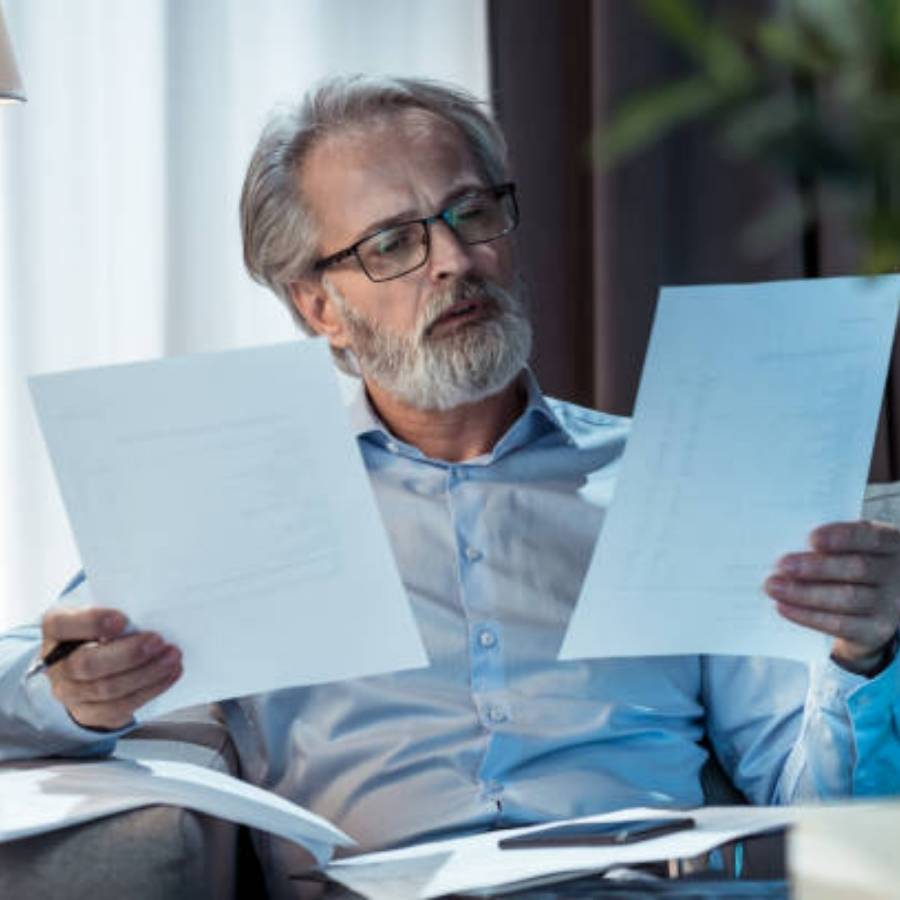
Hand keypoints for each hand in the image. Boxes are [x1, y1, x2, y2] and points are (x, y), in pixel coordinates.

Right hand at [40, 607, 181, 730]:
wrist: (93, 662)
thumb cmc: (103, 628)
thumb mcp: (103, 610)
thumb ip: (119, 608)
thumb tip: (152, 610)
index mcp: (56, 630)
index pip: (62, 625)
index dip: (92, 622)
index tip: (123, 619)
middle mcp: (57, 664)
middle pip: (87, 664)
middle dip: (128, 654)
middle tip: (158, 641)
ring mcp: (70, 692)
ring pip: (107, 689)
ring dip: (146, 673)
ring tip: (173, 657)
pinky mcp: (89, 713)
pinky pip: (120, 706)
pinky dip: (150, 689)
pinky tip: (170, 674)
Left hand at [764, 521, 899, 674]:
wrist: (872, 609)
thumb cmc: (850, 565)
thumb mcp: (850, 549)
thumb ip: (828, 545)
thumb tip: (787, 542)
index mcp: (890, 545)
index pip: (870, 537)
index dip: (842, 537)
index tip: (812, 538)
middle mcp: (895, 574)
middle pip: (858, 568)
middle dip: (817, 567)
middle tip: (782, 565)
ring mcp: (889, 605)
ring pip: (848, 598)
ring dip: (805, 593)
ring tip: (774, 587)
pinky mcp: (875, 631)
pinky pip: (840, 625)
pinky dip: (808, 616)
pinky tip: (784, 607)